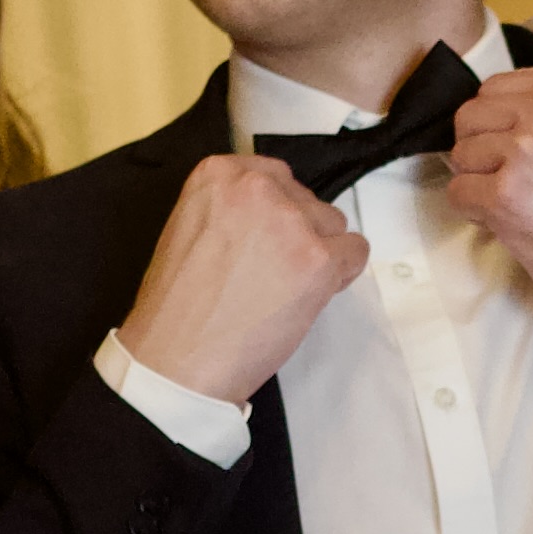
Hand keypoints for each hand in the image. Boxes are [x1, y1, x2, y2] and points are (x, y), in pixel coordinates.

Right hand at [121, 150, 367, 404]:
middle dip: (298, 234)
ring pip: (333, 226)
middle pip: (306, 200)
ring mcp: (291, 222)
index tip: (264, 241)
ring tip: (282, 291)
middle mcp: (257, 187)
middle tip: (270, 274)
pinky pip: (356, 253)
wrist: (177, 359)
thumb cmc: (177, 307)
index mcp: (219, 174)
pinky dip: (341, 277)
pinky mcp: (318, 260)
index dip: (276, 213)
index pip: (274, 177)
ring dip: (318, 255)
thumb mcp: (190, 228)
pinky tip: (308, 297)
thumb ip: (231, 209)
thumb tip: (274, 216)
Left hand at [445, 64, 532, 320]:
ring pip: (461, 155)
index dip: (496, 122)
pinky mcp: (505, 196)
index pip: (496, 87)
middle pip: (471, 116)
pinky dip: (473, 212)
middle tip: (505, 177)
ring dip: (477, 182)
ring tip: (513, 202)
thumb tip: (505, 111)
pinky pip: (458, 193)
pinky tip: (506, 222)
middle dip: (479, 148)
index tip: (511, 147)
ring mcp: (524, 152)